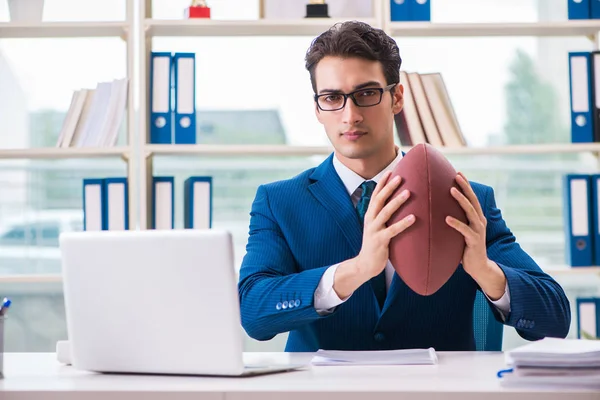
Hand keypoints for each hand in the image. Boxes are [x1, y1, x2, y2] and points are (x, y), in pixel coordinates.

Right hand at [357, 170, 415, 278]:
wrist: (365, 265)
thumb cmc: (376, 245)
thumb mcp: (378, 228)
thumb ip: (386, 218)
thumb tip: (400, 207)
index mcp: (370, 215)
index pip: (376, 195)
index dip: (382, 183)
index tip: (391, 170)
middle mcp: (370, 220)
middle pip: (379, 199)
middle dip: (389, 187)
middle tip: (401, 176)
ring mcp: (374, 230)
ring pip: (385, 212)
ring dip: (397, 201)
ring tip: (409, 192)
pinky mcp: (379, 241)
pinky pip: (393, 230)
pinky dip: (403, 223)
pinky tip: (414, 217)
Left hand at [445, 172, 505, 299]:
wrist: (478, 267)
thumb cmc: (465, 248)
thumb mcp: (461, 231)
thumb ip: (455, 220)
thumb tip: (438, 210)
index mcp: (476, 217)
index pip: (471, 197)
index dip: (466, 185)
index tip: (458, 172)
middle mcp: (479, 221)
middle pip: (472, 200)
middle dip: (465, 186)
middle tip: (456, 175)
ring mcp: (478, 231)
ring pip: (470, 212)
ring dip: (461, 200)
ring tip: (451, 190)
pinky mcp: (474, 241)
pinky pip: (464, 230)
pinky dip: (456, 223)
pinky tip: (446, 218)